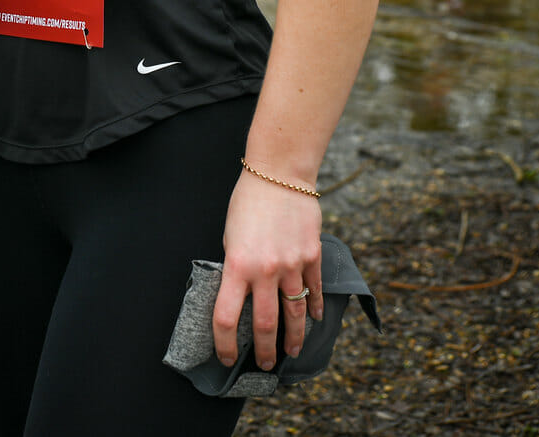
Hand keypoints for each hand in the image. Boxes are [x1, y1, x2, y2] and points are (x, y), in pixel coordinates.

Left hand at [212, 171, 322, 370]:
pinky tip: (313, 319)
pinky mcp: (310, 256)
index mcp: (236, 266)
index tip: (226, 357)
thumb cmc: (247, 202)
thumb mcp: (230, 237)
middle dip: (264, 350)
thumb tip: (240, 294)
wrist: (279, 174)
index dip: (224, 344)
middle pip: (263, 324)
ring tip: (292, 352)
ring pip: (294, 314)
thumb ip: (236, 267)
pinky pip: (313, 290)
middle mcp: (265, 270)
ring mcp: (291, 265)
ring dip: (294, 337)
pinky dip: (314, 308)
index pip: (225, 317)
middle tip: (265, 364)